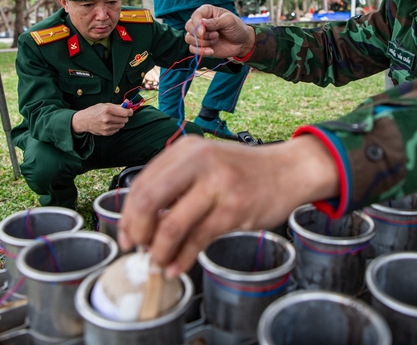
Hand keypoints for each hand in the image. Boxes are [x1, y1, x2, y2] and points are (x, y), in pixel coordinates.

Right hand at [71, 103, 132, 135]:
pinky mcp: (106, 133)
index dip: (130, 111)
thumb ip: (117, 105)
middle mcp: (107, 119)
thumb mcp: (105, 105)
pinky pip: (117, 129)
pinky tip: (110, 123)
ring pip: (122, 125)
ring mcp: (106, 127)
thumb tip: (128, 104)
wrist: (83, 121)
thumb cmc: (94, 111)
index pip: (126, 112)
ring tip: (113, 119)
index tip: (130, 111)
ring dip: (120, 121)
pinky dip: (116, 126)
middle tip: (120, 114)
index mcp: (107, 109)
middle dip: (124, 116)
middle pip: (125, 119)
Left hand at [117, 135, 339, 274]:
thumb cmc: (244, 171)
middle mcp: (200, 162)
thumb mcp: (207, 162)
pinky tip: (178, 266)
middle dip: (137, 232)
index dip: (127, 215)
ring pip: (170, 226)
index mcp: (187, 149)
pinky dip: (182, 259)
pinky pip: (197, 240)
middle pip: (147, 201)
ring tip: (159, 263)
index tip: (127, 235)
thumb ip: (176, 182)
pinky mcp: (234, 209)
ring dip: (159, 252)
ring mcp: (218, 185)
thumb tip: (141, 221)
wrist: (288, 170)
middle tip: (138, 249)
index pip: (141, 183)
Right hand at [184, 4, 255, 57]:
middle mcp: (201, 23)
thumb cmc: (237, 28)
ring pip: (189, 38)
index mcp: (207, 12)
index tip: (203, 31)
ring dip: (202, 42)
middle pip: (189, 27)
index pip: (195, 15)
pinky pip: (192, 49)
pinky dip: (200, 51)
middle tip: (216, 35)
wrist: (242, 43)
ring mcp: (200, 35)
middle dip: (200, 34)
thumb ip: (215, 21)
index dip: (196, 24)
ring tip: (216, 40)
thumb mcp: (229, 21)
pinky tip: (211, 51)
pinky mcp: (201, 46)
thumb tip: (201, 23)